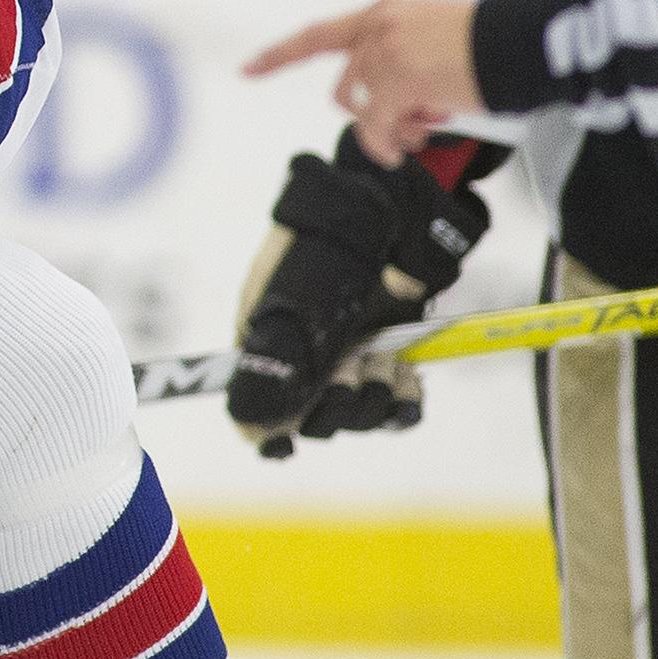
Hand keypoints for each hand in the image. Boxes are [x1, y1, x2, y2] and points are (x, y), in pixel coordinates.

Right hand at [226, 133, 486, 456]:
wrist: (386, 216)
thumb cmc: (324, 257)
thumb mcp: (289, 314)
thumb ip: (270, 375)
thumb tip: (251, 437)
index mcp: (262, 347)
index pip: (257, 409)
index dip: (274, 427)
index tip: (289, 442)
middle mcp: (302, 360)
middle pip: (314, 420)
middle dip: (337, 402)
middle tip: (349, 367)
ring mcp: (346, 360)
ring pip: (359, 416)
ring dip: (374, 390)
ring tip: (382, 351)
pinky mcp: (387, 358)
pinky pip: (397, 407)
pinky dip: (405, 397)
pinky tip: (406, 373)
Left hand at [247, 0, 482, 166]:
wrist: (521, 42)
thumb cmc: (488, 44)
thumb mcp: (432, 33)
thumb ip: (398, 55)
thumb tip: (389, 103)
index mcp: (381, 14)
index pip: (317, 34)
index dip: (279, 55)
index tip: (246, 70)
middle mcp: (375, 30)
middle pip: (345, 89)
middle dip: (371, 114)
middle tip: (412, 126)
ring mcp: (382, 55)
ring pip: (362, 111)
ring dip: (388, 130)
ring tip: (423, 129)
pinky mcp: (396, 81)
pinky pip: (377, 129)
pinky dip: (387, 146)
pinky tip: (407, 148)